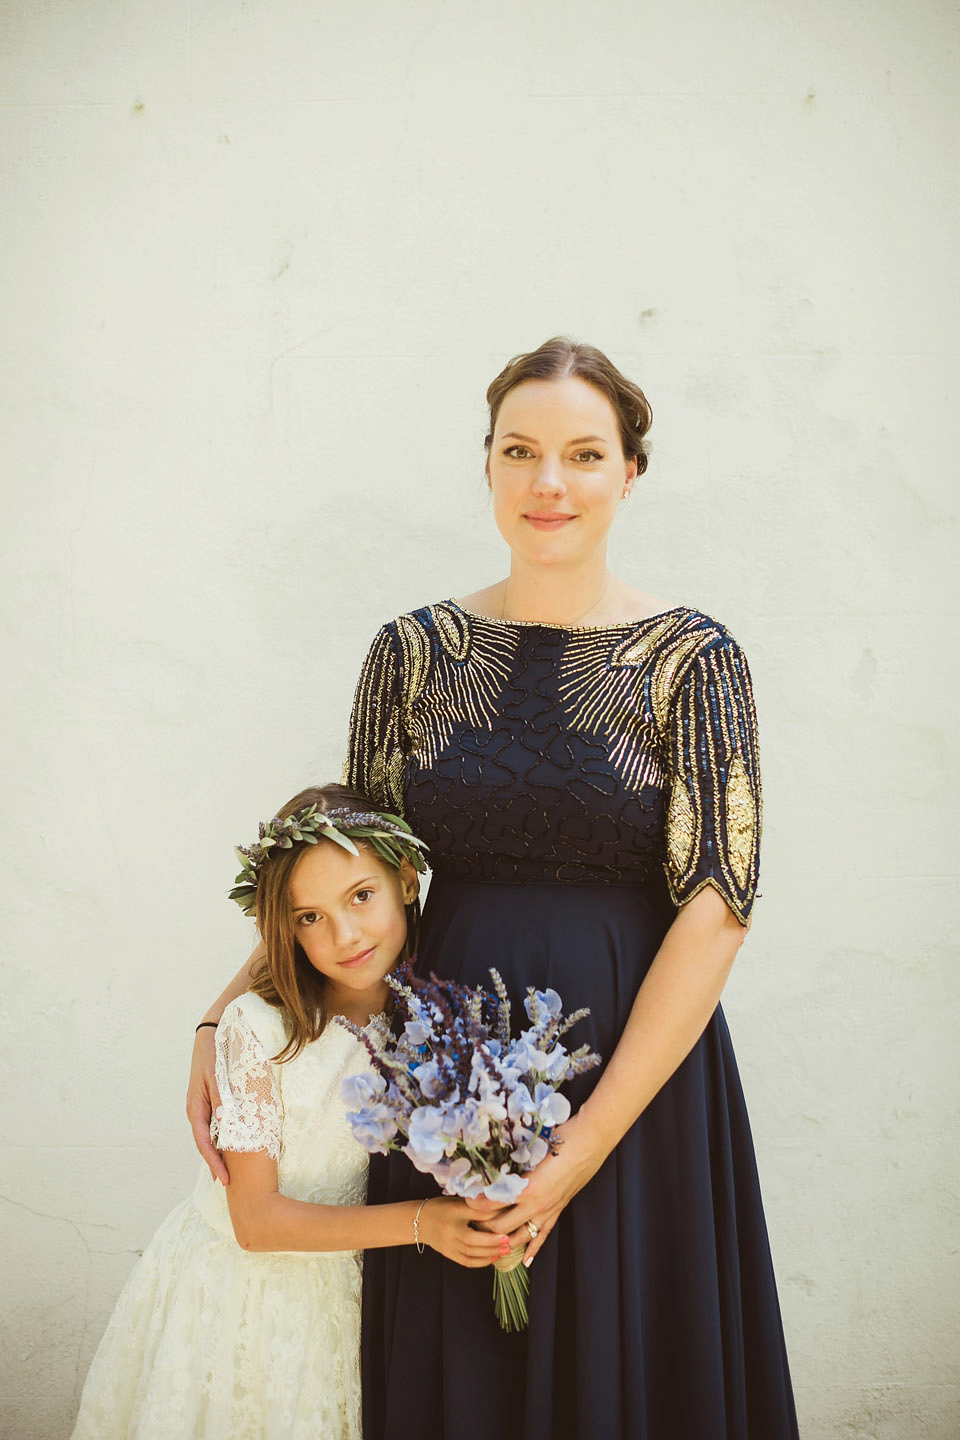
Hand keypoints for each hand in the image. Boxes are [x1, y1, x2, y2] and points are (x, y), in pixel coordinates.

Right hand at [187, 1027, 228, 1183]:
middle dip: (216, 1164)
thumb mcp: (217, 1076)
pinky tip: (230, 1146)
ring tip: (229, 1171)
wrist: (210, 1034)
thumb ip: (221, 1098)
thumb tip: (225, 1121)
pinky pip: (215, 1126)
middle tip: (228, 1183)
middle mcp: (197, 1111)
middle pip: (205, 1144)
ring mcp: (202, 1108)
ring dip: (218, 1153)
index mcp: (196, 1108)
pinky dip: (221, 1138)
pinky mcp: (208, 1102)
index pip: (204, 1143)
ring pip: (210, 1137)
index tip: (223, 1179)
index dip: (214, 1163)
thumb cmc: (213, 1054)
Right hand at [419, 1197, 512, 1269]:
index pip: (477, 1213)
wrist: (420, 1221)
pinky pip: (467, 1261)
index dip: (494, 1215)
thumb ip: (476, 1205)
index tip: (509, 1215)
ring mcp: (448, 1243)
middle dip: (492, 1241)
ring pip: (471, 1252)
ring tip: (505, 1250)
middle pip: (473, 1238)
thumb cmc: (443, 1207)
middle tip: (508, 1240)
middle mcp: (450, 1228)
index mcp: (454, 1210)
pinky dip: (481, 1262)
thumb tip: (500, 1206)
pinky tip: (492, 1258)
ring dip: (490, 1252)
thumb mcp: (458, 1201)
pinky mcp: (448, 1254)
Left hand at [473, 1111, 604, 1265]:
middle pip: (501, 1226)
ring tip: (487, 1242)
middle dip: (483, 1227)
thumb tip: (492, 1164)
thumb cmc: (560, 1140)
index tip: (463, 1199)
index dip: (475, 1204)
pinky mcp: (557, 1212)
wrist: (588, 1142)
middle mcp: (535, 1205)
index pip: (492, 1205)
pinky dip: (532, 1249)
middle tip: (470, 1222)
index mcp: (526, 1188)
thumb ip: (512, 1162)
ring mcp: (547, 1211)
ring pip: (520, 1236)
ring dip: (503, 1241)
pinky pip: (543, 1236)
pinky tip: (525, 1260)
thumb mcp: (532, 1150)